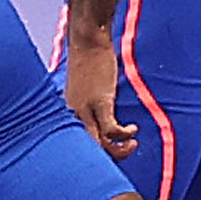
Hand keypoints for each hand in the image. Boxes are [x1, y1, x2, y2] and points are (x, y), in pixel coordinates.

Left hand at [63, 22, 139, 160]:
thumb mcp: (81, 89)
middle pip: (86, 150)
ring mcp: (85, 110)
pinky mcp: (100, 102)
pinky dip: (124, 134)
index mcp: (67, 114)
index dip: (92, 156)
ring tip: (132, 145)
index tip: (109, 157)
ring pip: (99, 145)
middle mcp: (72, 115)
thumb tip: (98, 119)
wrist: (88, 40)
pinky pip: (111, 129)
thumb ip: (86, 106)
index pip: (74, 145)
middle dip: (106, 159)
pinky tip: (133, 130)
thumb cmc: (86, 63)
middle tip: (123, 155)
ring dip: (119, 151)